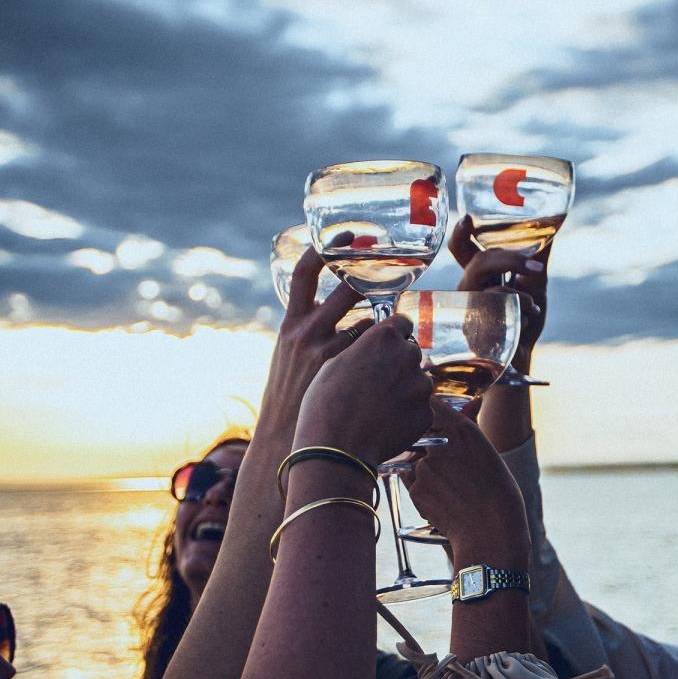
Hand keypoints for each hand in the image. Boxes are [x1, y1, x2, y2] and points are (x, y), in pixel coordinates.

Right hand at [260, 244, 372, 434]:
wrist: (289, 444)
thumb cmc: (293, 402)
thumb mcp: (290, 358)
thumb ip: (311, 332)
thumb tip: (342, 313)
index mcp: (290, 326)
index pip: (306, 272)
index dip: (328, 247)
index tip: (350, 234)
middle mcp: (308, 335)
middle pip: (350, 290)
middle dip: (371, 282)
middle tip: (388, 275)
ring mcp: (330, 355)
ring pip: (373, 325)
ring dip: (379, 335)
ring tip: (372, 358)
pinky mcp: (349, 375)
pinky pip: (382, 358)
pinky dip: (386, 364)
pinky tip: (380, 381)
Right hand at [294, 315, 432, 467]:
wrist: (337, 448)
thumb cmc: (326, 404)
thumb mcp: (334, 362)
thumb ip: (363, 349)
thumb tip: (374, 349)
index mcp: (384, 338)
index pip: (402, 322)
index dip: (393, 334)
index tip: (386, 344)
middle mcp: (408, 356)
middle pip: (410, 352)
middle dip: (397, 363)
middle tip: (375, 382)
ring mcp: (420, 386)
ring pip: (417, 381)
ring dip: (404, 389)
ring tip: (377, 406)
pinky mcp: (426, 413)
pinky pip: (419, 408)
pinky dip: (406, 414)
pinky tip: (385, 422)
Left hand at [403, 401, 528, 564]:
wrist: (490, 532)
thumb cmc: (498, 494)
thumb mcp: (487, 453)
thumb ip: (468, 430)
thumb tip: (468, 407)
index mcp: (462, 430)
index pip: (433, 404)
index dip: (431, 411)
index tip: (432, 417)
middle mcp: (440, 443)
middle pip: (420, 433)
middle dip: (426, 442)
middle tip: (447, 463)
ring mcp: (424, 466)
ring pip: (416, 459)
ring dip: (426, 468)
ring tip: (451, 487)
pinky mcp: (415, 488)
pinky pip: (412, 481)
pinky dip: (423, 487)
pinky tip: (444, 499)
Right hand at [449, 215, 546, 367]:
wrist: (520, 359)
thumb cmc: (523, 322)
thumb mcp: (534, 287)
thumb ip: (537, 261)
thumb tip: (552, 227)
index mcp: (479, 276)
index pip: (462, 250)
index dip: (460, 234)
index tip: (466, 218)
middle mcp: (468, 290)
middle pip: (478, 262)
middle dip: (509, 259)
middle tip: (535, 267)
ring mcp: (469, 308)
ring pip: (487, 282)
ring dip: (517, 288)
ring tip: (534, 300)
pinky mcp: (475, 326)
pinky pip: (497, 304)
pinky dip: (521, 306)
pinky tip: (530, 315)